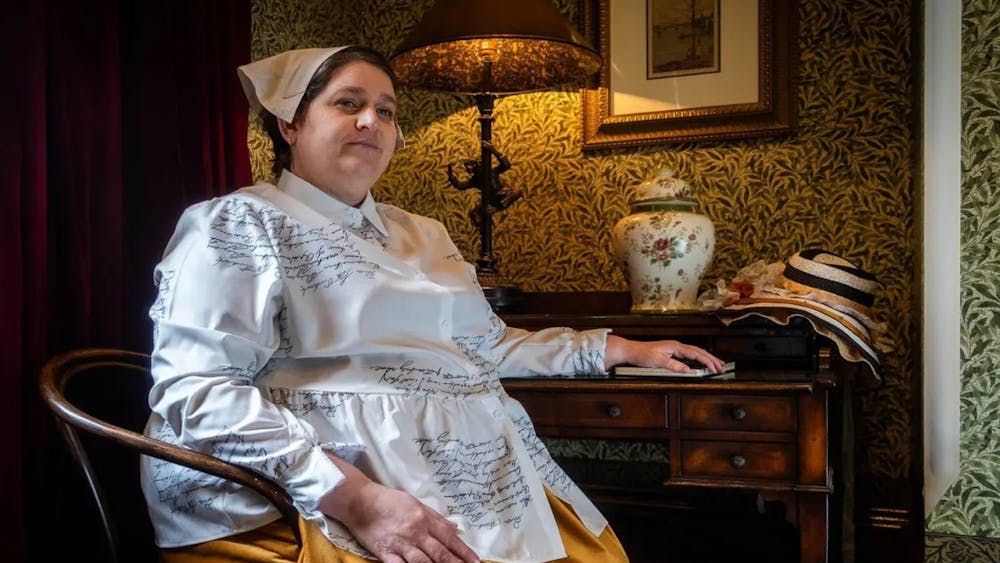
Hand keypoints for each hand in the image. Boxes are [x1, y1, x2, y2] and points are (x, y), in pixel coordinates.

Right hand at [320, 453, 479, 562]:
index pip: (449, 538)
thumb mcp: (416, 503)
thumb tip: (455, 528)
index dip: (463, 551)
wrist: (360, 501)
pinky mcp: (385, 553)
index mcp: (424, 518)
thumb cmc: (389, 500)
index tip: (475, 561)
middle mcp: (415, 532)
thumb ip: (436, 518)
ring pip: (423, 562)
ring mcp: (400, 544)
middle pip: (440, 552)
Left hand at [604, 335, 725, 373]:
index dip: (707, 361)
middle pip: (699, 351)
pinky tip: (702, 362)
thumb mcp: (658, 362)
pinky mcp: (672, 352)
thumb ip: (674, 366)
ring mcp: (675, 348)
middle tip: (722, 367)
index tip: (715, 368)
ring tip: (718, 364)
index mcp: (676, 346)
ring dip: (707, 358)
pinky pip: (690, 355)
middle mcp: (677, 346)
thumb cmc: (643, 354)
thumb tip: (688, 370)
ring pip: (696, 352)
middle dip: (712, 359)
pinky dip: (699, 358)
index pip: (696, 353)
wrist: (632, 350)